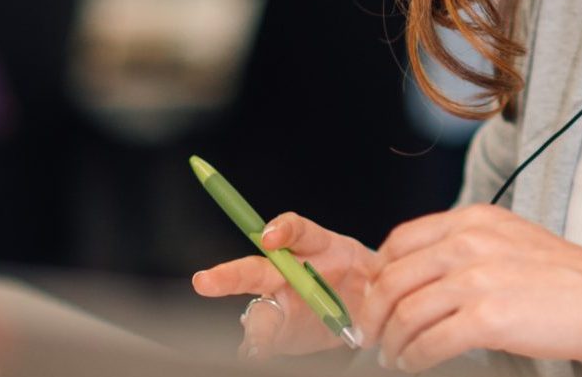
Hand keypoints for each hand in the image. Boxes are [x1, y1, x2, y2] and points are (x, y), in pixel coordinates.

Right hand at [190, 211, 379, 359]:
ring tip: (256, 341)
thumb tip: (376, 280)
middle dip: (227, 276)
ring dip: (255, 325)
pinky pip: (261, 338)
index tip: (270, 237)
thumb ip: (371, 274)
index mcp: (315, 246)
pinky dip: (257, 346)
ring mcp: (280, 302)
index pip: (295, 230)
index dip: (282, 230)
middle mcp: (289, 271)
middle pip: (255, 270)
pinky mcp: (279, 330)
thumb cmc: (368, 277)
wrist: (369, 307)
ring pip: (258, 310)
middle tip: (205, 282)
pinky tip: (254, 351)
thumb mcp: (376, 268)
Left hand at [360, 203, 581, 370]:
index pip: (399, 241)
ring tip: (395, 355)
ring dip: (392, 341)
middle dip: (373, 313)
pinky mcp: (488, 317)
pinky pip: (429, 342)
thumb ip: (466, 246)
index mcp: (474, 219)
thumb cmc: (565, 277)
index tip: (374, 298)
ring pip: (405, 313)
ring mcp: (479, 279)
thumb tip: (418, 276)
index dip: (377, 274)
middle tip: (372, 335)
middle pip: (393, 278)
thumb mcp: (510, 239)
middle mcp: (470, 242)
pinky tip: (417, 364)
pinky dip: (415, 358)